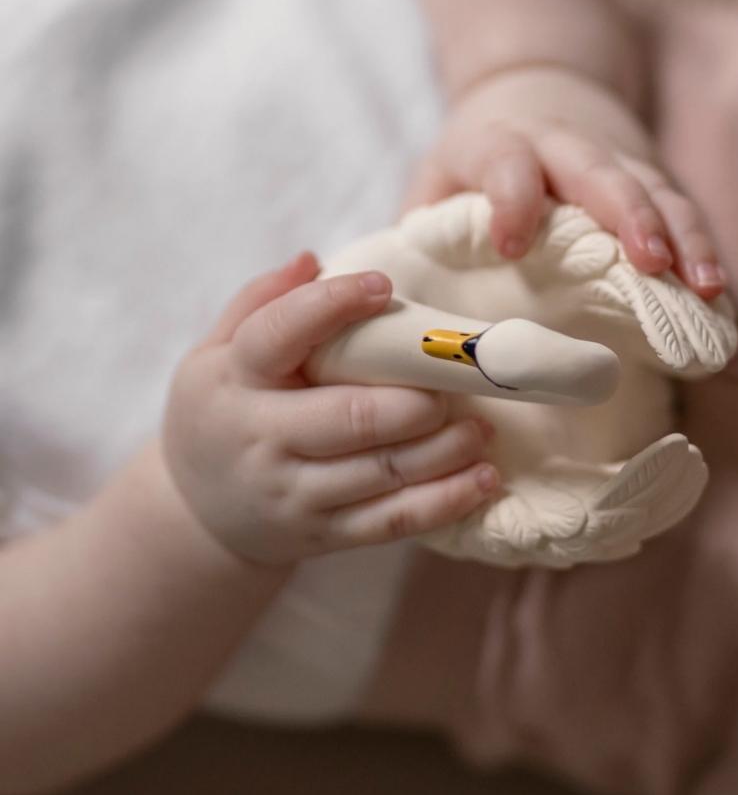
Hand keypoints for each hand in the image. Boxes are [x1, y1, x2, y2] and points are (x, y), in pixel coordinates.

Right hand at [163, 253, 497, 563]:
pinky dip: (446, 502)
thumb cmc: (222, 413)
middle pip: (350, 417)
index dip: (332, 306)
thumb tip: (312, 261)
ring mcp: (293, 494)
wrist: (196, 517)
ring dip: (445, 449)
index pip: (278, 335)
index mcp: (233, 380)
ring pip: (382, 472)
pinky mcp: (324, 534)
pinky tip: (483, 480)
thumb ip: (259, 303)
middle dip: (414, 401)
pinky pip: (392, 522)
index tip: (382, 287)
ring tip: (482, 426)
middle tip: (454, 381)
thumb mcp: (214, 353)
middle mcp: (260, 439)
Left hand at [404, 66, 726, 298]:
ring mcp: (616, 158)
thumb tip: (406, 294)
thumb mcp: (437, 172)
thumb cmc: (480, 149)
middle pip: (598, 171)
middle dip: (627, 215)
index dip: (511, 196)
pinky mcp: (650, 176)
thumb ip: (422, 223)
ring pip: (656, 190)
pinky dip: (702, 248)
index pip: (505, 159)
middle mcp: (563, 144)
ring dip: (684, 237)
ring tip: (706, 286)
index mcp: (499, 140)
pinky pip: (682, 210)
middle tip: (648, 262)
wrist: (539, 80)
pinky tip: (717, 289)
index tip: (512, 244)